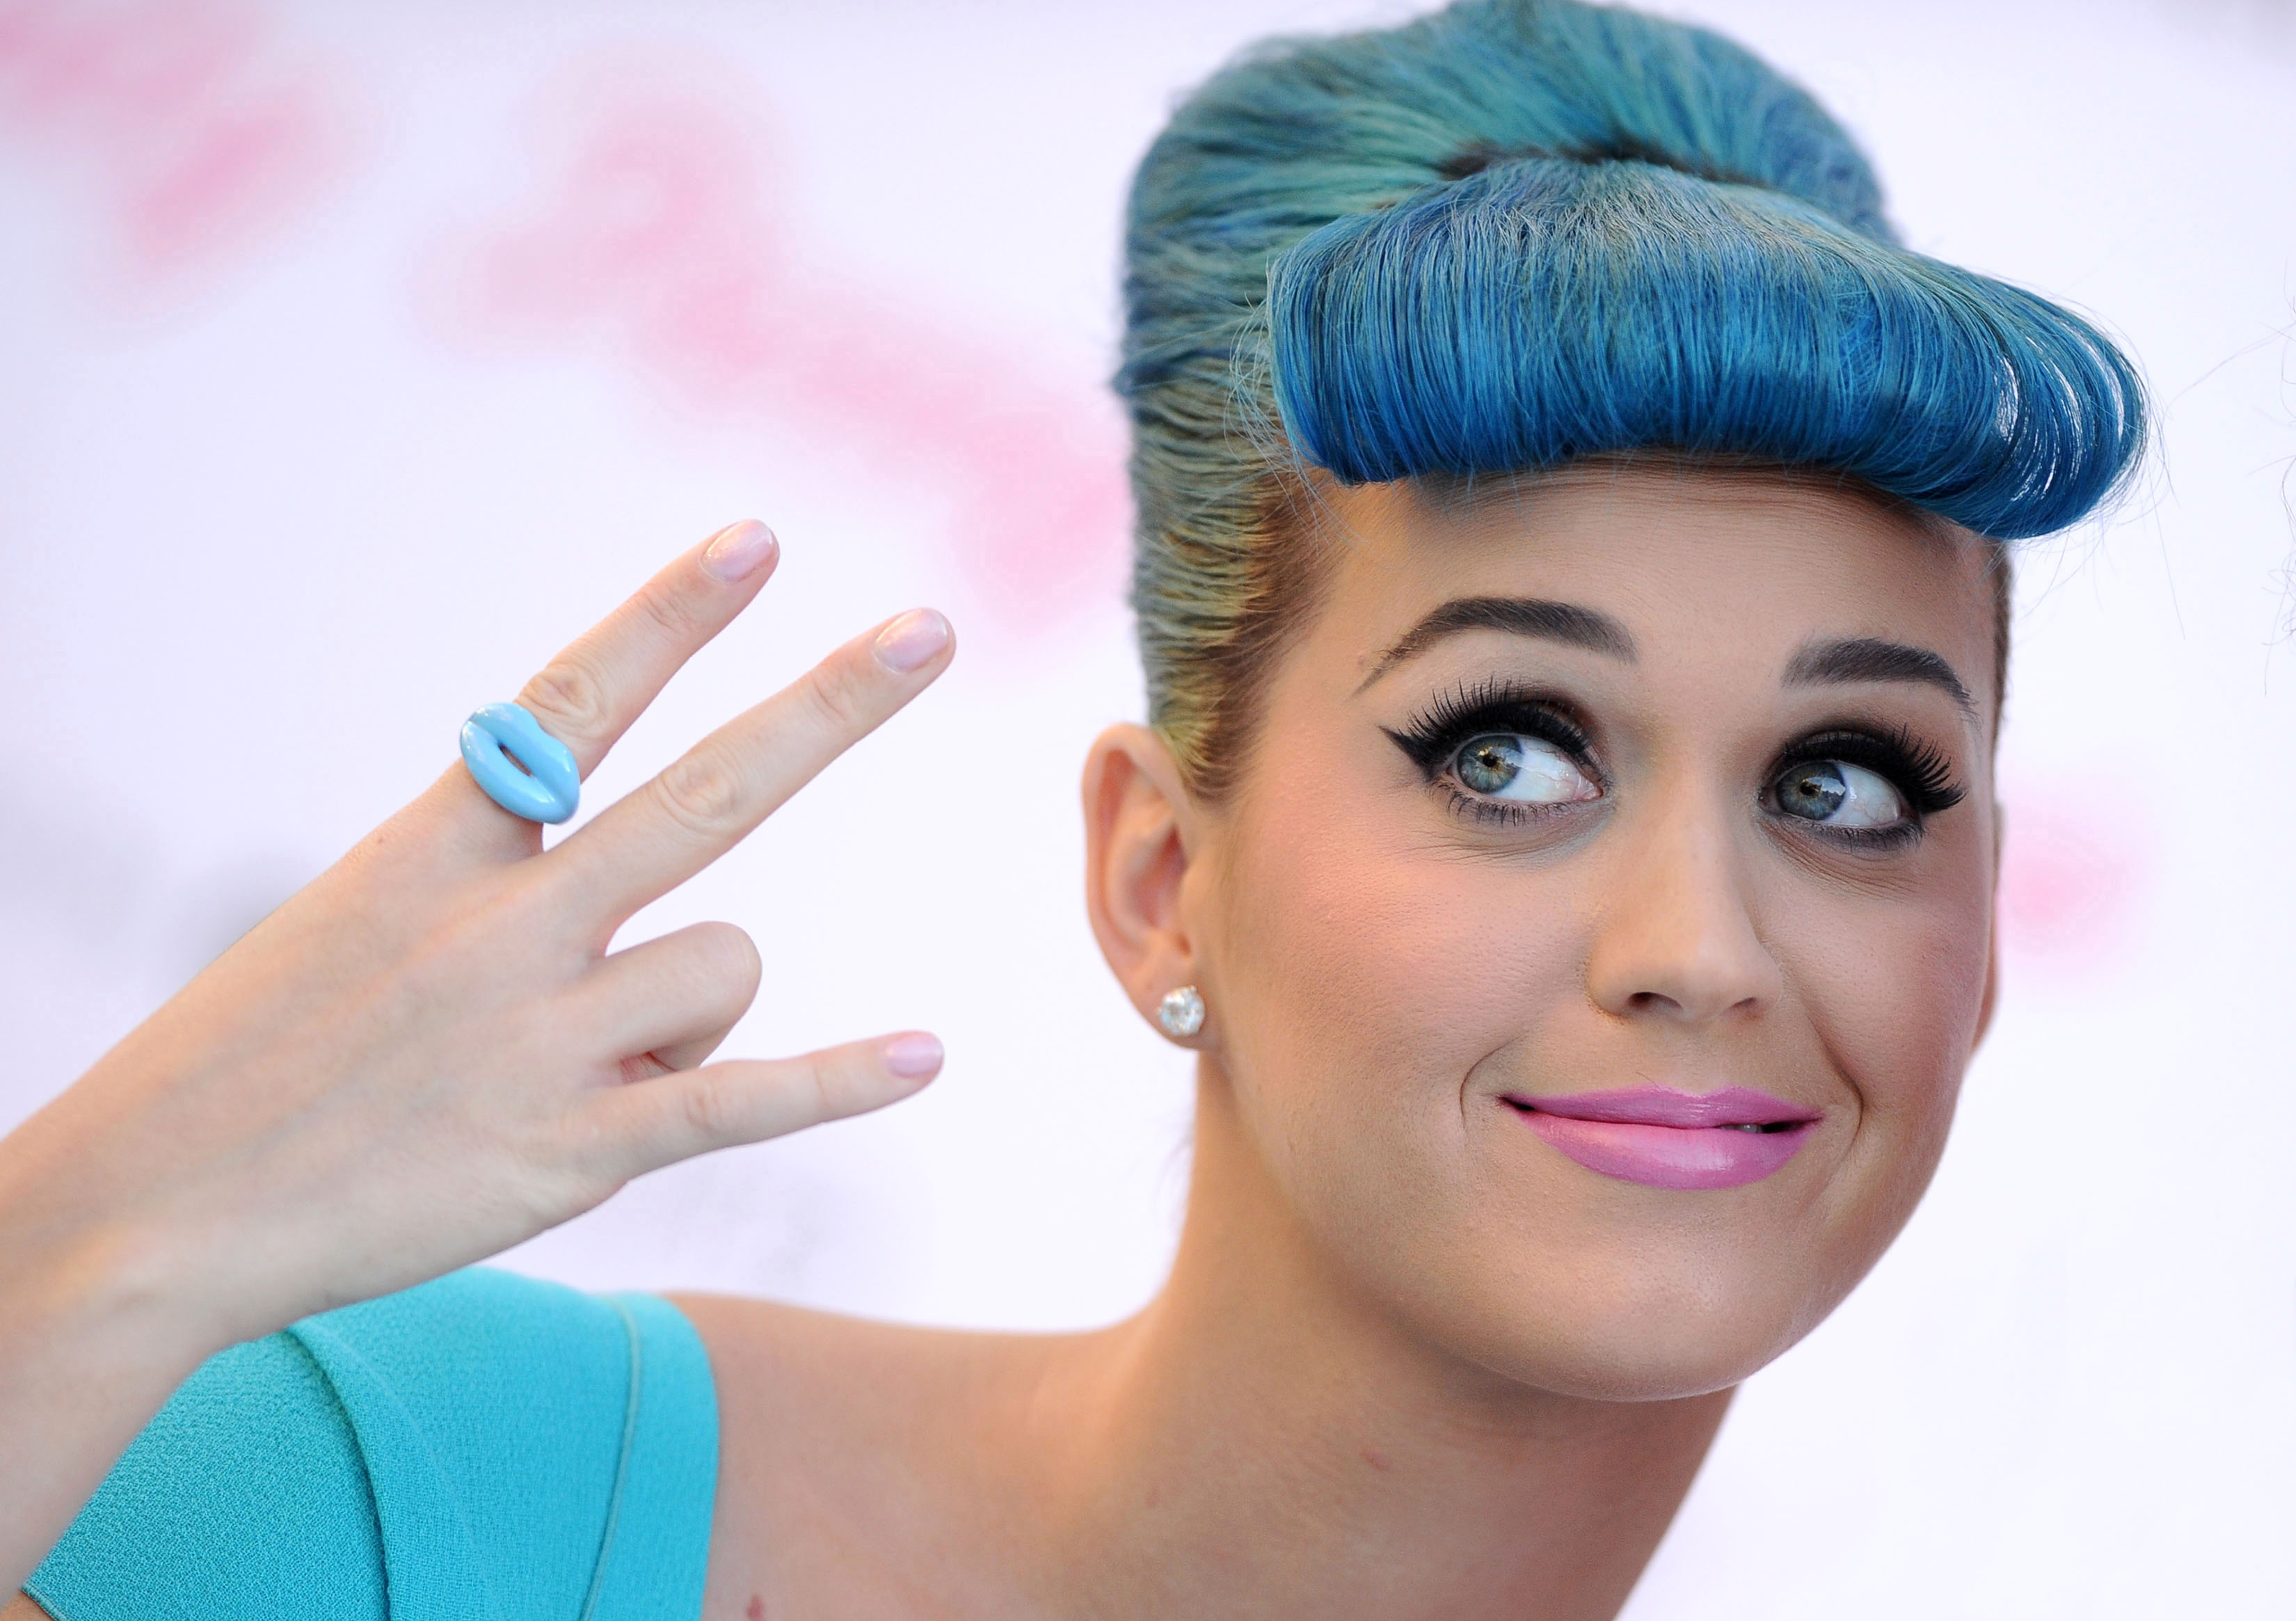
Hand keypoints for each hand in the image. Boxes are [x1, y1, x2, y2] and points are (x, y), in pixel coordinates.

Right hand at [0, 521, 953, 1586]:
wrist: (150, 1211)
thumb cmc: (257, 1061)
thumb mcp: (351, 921)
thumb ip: (491, 875)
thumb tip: (641, 888)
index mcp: (434, 851)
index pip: (571, 702)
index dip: (670, 615)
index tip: (758, 540)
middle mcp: (499, 927)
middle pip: (707, 794)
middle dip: (827, 706)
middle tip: (931, 629)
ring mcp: (538, 1036)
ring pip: (726, 964)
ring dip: (697, 1008)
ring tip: (596, 1060)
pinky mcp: (566, 1150)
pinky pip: (735, 1102)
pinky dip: (836, 1083)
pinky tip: (926, 1055)